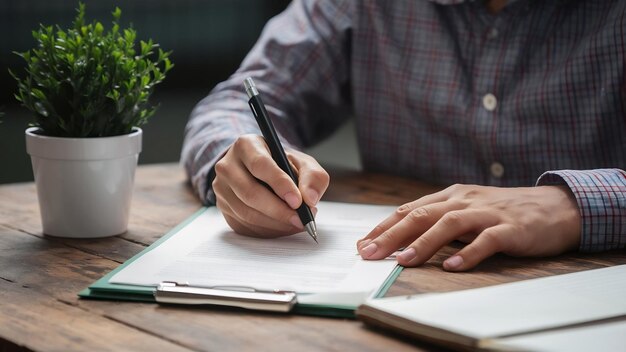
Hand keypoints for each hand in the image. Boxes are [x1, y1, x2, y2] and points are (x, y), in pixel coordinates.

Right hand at [213, 134, 329, 237]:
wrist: (262, 172)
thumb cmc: (282, 165)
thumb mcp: (302, 162)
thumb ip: (312, 177)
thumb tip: (309, 199)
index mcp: (246, 145)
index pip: (260, 165)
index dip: (280, 184)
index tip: (298, 201)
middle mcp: (228, 165)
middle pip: (250, 193)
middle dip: (279, 211)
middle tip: (300, 219)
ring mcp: (221, 188)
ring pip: (246, 213)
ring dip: (275, 224)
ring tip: (296, 223)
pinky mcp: (223, 208)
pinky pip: (243, 225)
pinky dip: (267, 231)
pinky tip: (283, 227)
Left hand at [357, 184, 580, 270]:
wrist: (555, 206)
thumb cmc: (504, 212)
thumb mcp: (467, 209)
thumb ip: (440, 220)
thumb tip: (404, 239)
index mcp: (452, 196)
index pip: (410, 209)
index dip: (385, 226)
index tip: (364, 244)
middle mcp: (465, 200)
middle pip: (422, 214)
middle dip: (392, 234)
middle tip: (370, 253)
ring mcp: (488, 213)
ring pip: (450, 224)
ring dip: (424, 243)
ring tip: (404, 260)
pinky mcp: (511, 228)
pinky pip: (487, 240)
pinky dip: (469, 253)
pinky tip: (453, 267)